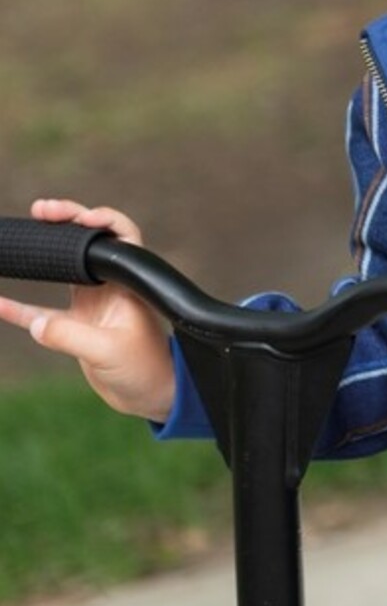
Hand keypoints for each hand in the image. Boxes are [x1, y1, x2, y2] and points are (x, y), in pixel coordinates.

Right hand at [0, 200, 176, 422]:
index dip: (104, 220)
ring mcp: (92, 304)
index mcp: (128, 284)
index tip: (81, 218)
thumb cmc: (144, 370)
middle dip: (67, 221)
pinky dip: (19, 308)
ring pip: (64, 268)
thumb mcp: (108, 352)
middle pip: (89, 243)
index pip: (122, 237)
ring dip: (45, 251)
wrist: (147, 396)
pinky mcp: (75, 326)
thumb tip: (34, 324)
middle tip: (42, 209)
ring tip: (24, 233)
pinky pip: (40, 312)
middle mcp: (110, 287)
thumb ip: (70, 337)